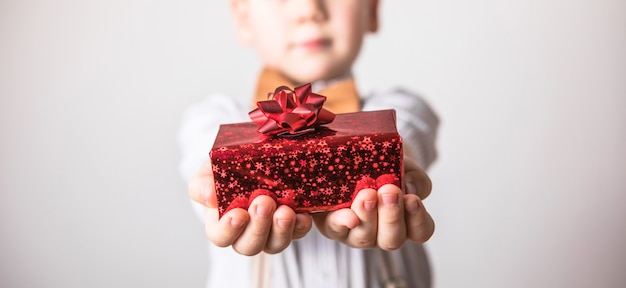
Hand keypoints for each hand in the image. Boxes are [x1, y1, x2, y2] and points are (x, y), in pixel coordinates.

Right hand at [188, 161, 312, 254]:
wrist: (252, 157)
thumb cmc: (226, 168)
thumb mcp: (210, 170)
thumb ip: (202, 184)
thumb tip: (208, 196)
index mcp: (222, 223)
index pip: (221, 237)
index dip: (229, 230)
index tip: (238, 214)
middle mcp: (246, 232)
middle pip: (249, 246)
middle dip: (258, 227)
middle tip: (264, 203)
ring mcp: (270, 231)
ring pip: (275, 244)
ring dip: (280, 230)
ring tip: (285, 210)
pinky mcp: (292, 225)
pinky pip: (298, 233)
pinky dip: (300, 226)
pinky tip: (302, 214)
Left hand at [311, 156, 434, 249]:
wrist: (350, 157)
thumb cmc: (383, 165)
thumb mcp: (404, 163)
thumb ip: (413, 174)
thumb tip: (409, 184)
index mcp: (405, 221)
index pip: (421, 231)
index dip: (418, 220)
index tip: (412, 199)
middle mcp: (381, 233)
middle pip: (392, 240)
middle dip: (392, 216)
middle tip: (390, 191)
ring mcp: (356, 233)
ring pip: (365, 238)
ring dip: (368, 216)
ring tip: (367, 195)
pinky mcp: (332, 225)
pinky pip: (336, 228)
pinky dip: (342, 222)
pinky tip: (348, 216)